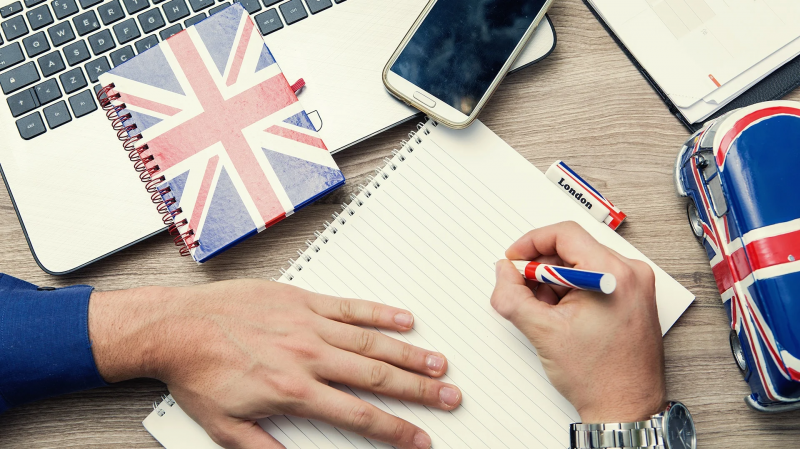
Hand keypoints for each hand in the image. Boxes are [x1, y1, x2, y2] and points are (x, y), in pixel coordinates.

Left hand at [88, 280, 460, 448]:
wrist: (176, 327)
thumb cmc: (199, 374)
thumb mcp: (227, 428)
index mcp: (295, 391)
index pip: (359, 416)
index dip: (396, 431)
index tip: (419, 438)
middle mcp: (309, 356)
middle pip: (378, 376)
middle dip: (419, 391)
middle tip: (449, 397)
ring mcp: (308, 324)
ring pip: (371, 340)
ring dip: (409, 353)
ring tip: (438, 364)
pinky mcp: (301, 300)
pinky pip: (349, 306)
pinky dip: (379, 312)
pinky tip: (404, 319)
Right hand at [491, 222, 665, 422]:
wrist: (627, 409)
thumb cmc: (598, 378)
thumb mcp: (542, 332)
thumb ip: (512, 296)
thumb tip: (503, 272)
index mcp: (614, 274)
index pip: (565, 234)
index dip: (531, 242)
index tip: (514, 258)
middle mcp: (631, 274)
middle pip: (573, 249)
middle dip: (541, 270)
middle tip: (524, 293)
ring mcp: (636, 287)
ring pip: (582, 266)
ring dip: (556, 284)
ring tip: (547, 315)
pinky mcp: (635, 299)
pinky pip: (596, 280)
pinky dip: (573, 292)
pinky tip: (563, 319)